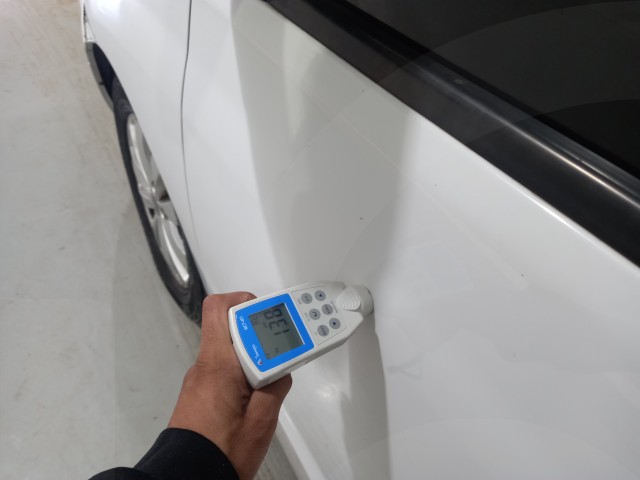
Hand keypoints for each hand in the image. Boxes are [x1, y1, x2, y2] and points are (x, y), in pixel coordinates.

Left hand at [168, 292, 292, 479]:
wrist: (186, 478)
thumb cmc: (219, 454)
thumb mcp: (261, 421)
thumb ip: (276, 387)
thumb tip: (281, 369)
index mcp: (217, 364)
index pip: (220, 308)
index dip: (246, 301)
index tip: (272, 315)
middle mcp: (204, 366)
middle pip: (230, 326)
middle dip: (258, 329)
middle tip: (282, 343)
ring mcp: (200, 379)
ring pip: (229, 348)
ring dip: (253, 352)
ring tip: (275, 371)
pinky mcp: (201, 392)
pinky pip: (224, 367)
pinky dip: (243, 369)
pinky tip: (258, 389)